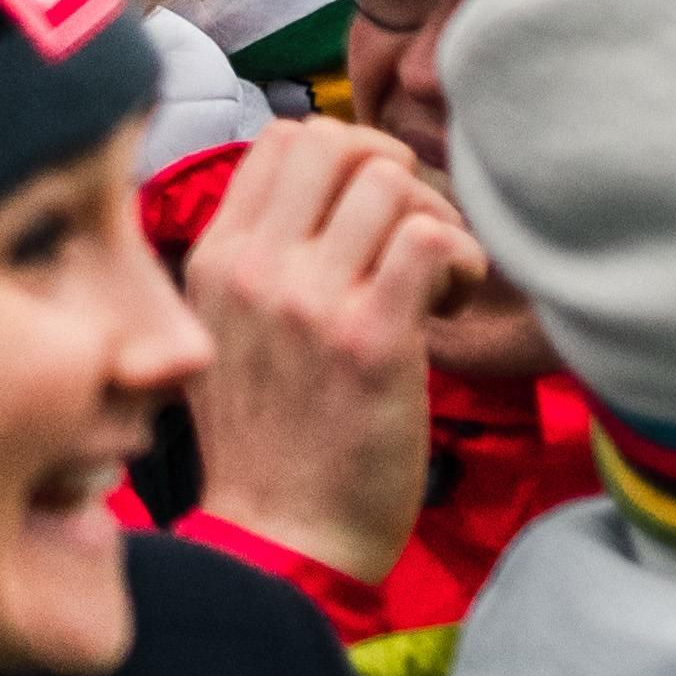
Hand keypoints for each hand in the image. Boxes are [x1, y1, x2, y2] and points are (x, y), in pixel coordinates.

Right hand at [176, 117, 482, 588]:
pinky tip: (452, 303)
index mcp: (215, 256)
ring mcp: (309, 300)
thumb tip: (311, 196)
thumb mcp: (218, 332)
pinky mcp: (371, 340)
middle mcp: (254, 266)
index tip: (370, 213)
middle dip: (393, 172)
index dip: (347, 155)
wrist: (283, 536)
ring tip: (432, 282)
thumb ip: (250, 261)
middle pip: (338, 144)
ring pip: (391, 184)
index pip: (283, 139)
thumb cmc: (264, 442)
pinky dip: (461, 258)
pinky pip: (431, 240)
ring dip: (433, 221)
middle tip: (411, 235)